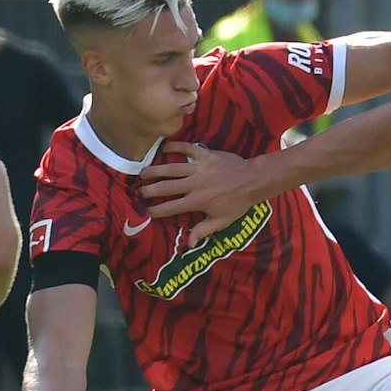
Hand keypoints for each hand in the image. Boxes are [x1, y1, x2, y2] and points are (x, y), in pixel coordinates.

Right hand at [139, 142, 263, 241]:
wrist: (253, 180)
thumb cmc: (237, 203)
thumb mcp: (221, 221)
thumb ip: (203, 230)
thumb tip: (188, 244)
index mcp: (197, 202)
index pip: (171, 208)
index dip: (155, 210)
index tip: (143, 212)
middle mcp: (195, 185)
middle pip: (166, 187)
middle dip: (149, 190)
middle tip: (137, 191)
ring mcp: (200, 168)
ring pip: (172, 168)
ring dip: (156, 170)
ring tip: (142, 172)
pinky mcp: (206, 154)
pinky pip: (188, 148)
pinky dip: (175, 146)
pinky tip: (163, 148)